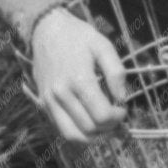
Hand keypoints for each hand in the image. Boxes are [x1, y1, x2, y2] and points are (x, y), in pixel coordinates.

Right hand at [31, 7, 126, 143]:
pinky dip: (78, 133)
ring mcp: (50, 101)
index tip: (123, 107)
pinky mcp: (44, 104)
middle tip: (116, 115)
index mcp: (79, 80)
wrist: (46, 30)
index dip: (118, 117)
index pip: (102, 116)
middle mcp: (62, 94)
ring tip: (105, 125)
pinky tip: (90, 122)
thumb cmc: (78, 36)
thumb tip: (122, 98)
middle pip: (90, 129)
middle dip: (109, 127)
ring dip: (93, 136)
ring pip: (73, 136)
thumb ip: (116, 72)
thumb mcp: (103, 45)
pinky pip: (61, 129)